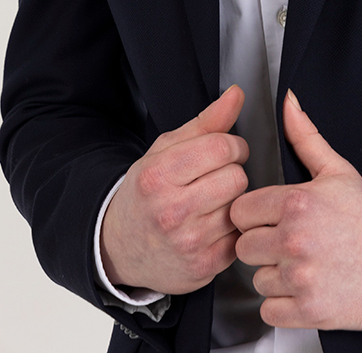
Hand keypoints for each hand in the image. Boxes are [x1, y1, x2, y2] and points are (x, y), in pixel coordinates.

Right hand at [100, 84, 247, 294]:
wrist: (119, 246)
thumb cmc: (146, 192)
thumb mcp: (165, 150)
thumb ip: (206, 121)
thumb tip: (237, 94)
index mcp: (157, 176)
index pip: (222, 147)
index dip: (232, 145)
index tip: (225, 151)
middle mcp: (170, 211)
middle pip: (237, 177)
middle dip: (231, 173)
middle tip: (214, 179)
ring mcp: (188, 243)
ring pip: (242, 206)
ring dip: (233, 201)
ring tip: (211, 202)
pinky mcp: (204, 267)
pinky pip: (241, 236)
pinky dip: (232, 229)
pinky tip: (212, 226)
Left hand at [231, 91, 361, 329]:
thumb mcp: (339, 171)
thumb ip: (305, 138)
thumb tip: (289, 103)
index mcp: (297, 202)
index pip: (240, 211)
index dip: (254, 215)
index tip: (270, 219)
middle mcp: (294, 240)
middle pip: (243, 247)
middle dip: (262, 245)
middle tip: (288, 242)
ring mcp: (300, 277)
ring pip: (256, 279)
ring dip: (274, 275)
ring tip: (302, 264)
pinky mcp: (307, 310)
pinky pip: (269, 309)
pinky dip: (283, 303)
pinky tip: (304, 287)